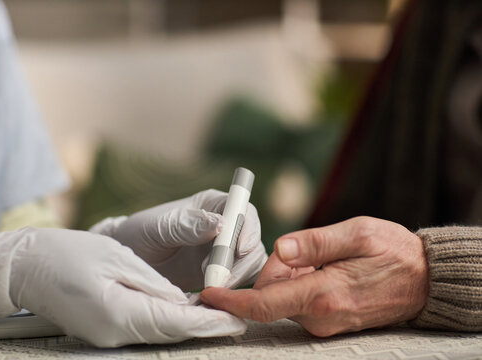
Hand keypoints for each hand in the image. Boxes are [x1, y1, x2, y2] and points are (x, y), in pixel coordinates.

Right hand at [0, 228, 245, 346]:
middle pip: (170, 333)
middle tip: (235, 320)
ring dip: (188, 326)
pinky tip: (184, 313)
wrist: (26, 267)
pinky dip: (167, 322)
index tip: (236, 321)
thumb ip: (154, 284)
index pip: (175, 323)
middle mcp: (114, 333)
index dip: (208, 323)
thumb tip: (183, 302)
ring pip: (158, 332)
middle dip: (204, 327)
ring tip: (218, 316)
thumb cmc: (68, 254)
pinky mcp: (104, 330)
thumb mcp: (117, 258)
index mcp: (118, 314)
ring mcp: (107, 336)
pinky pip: (143, 328)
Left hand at [90, 189, 267, 290]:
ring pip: (249, 264)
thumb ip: (187, 224)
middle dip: (241, 261)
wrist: (127, 264)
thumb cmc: (139, 235)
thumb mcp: (158, 227)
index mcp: (213, 205)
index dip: (248, 229)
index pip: (244, 211)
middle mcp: (224, 227)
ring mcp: (224, 252)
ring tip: (208, 288)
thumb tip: (220, 224)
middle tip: (216, 278)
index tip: (240, 249)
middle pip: (251, 241)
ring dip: (237, 278)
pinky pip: (239, 283)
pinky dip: (232, 292)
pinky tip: (211, 297)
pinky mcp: (221, 275)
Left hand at [201, 216, 428, 336]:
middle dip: (276, 268)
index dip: (231, 299)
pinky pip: (299, 301)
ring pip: (284, 296)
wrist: (424, 281)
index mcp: (323, 295)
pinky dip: (301, 282)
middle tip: (307, 249)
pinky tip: (327, 269)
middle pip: (270, 293)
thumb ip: (314, 242)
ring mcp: (324, 323)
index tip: (209, 293)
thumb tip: (279, 249)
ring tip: (326, 258)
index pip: (263, 303)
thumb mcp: (357, 233)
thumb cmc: (393, 253)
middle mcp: (320, 316)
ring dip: (291, 274)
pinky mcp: (328, 323)